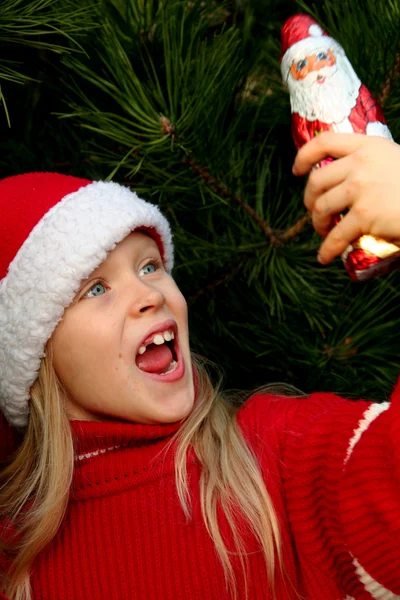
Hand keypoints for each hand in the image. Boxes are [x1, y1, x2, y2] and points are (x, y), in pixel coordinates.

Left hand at [292, 132, 399, 263]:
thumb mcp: (395, 161)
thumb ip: (373, 165)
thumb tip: (348, 180)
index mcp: (368, 146)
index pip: (324, 142)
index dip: (304, 156)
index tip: (297, 171)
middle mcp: (360, 164)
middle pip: (317, 181)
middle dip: (309, 199)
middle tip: (314, 212)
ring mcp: (360, 189)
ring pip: (321, 208)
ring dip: (317, 224)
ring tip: (323, 233)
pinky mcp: (364, 215)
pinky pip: (335, 235)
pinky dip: (327, 249)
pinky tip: (324, 257)